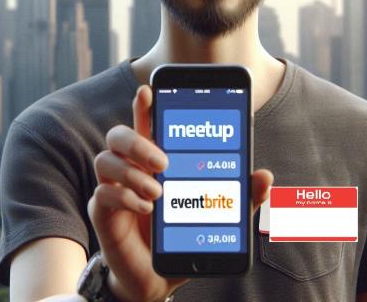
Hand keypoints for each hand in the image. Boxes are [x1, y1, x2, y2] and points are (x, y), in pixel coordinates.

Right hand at [88, 84, 272, 301]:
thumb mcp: (218, 214)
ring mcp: (114, 189)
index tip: (149, 90)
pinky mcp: (103, 213)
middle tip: (163, 161)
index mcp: (155, 159)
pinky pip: (102, 194)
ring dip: (132, 173)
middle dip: (137, 140)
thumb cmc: (183, 234)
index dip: (145, 106)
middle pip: (118, 135)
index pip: (146, 123)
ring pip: (105, 159)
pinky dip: (124, 198)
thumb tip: (265, 176)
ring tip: (158, 193)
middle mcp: (130, 168)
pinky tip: (147, 209)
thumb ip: (241, 196)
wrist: (159, 274)